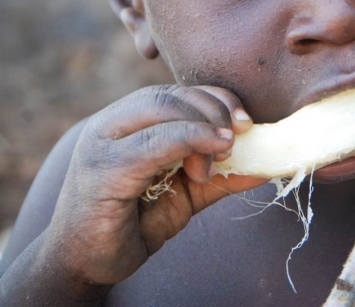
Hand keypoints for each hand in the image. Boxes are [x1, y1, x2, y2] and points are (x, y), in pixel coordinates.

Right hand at [42, 85, 264, 286]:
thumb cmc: (134, 223)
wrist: (86, 264)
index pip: (177, 92)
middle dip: (214, 110)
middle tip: (237, 139)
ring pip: (162, 109)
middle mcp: (111, 123)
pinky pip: (152, 143)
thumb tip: (268, 163)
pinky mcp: (102, 170)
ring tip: (222, 155)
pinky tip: (208, 162)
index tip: (246, 122)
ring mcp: (102, 143)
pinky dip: (189, 142)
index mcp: (128, 120)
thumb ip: (221, 174)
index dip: (216, 98)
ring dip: (203, 127)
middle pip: (171, 95)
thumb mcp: (186, 193)